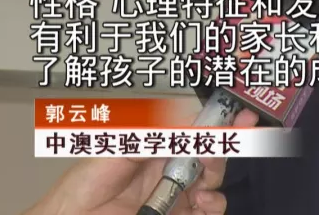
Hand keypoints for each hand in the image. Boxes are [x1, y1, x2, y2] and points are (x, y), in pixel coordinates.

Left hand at [24, 108, 259, 214]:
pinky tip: (203, 202)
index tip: (239, 113)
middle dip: (223, 146)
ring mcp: (173, 198)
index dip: (216, 120)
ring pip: (212, 184)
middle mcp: (166, 170)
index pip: (191, 129)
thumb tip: (183, 118)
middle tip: (228, 141)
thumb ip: (150, 135)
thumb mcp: (114, 150)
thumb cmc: (80, 189)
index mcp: (152, 147)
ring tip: (206, 181)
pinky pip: (207, 211)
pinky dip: (213, 205)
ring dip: (217, 178)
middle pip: (208, 155)